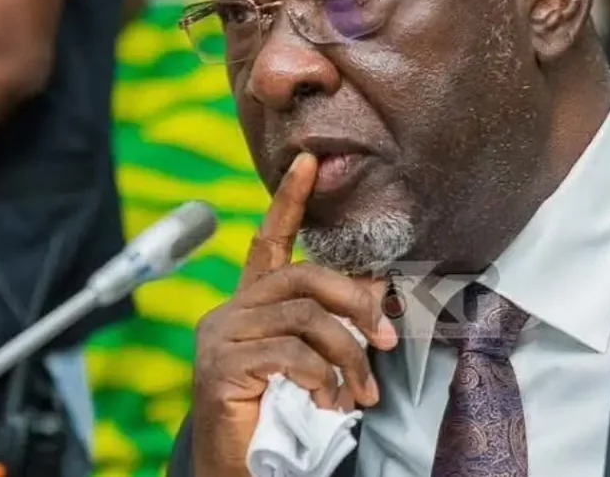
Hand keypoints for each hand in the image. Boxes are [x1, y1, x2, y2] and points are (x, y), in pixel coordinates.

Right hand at [190, 153, 398, 476]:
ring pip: (307, 318)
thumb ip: (337, 323)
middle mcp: (231, 311)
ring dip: (349, 356)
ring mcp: (222, 337)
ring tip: (362, 392)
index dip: (290, 200)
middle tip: (388, 340)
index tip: (309, 162)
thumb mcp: (314, 361)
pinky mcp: (221, 366)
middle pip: (304, 278)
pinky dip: (324, 378)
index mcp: (253, 304)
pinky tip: (329, 401)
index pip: (270, 240)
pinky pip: (292, 354)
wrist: (237, 469)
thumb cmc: (278, 414)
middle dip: (356, 304)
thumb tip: (379, 290)